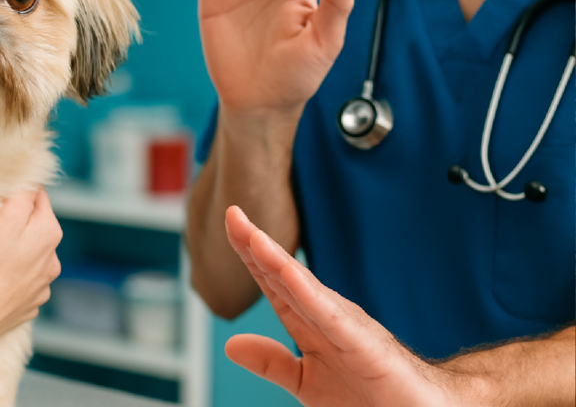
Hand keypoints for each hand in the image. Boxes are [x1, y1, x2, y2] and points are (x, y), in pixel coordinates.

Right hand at [0, 188, 61, 367]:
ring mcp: (41, 286)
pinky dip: (10, 281)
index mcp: (50, 231)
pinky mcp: (27, 307)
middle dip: (16, 225)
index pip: (37, 197)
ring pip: (30, 258)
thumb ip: (23, 191)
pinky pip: (20, 285)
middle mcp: (53, 260)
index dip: (15, 195)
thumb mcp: (3, 210)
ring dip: (15, 254)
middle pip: (35, 229)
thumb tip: (32, 180)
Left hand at [221, 206, 482, 406]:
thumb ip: (272, 362)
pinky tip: (287, 274)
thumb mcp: (307, 382)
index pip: (274, 282)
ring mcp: (348, 329)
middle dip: (257, 244)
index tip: (231, 222)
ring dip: (277, 261)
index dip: (250, 253)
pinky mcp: (366, 347)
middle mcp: (328, 317)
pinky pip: (333, 318)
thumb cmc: (371, 396)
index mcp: (312, 324)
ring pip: (305, 289)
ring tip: (252, 236)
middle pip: (285, 276)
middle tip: (233, 213)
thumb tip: (232, 344)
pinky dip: (309, 294)